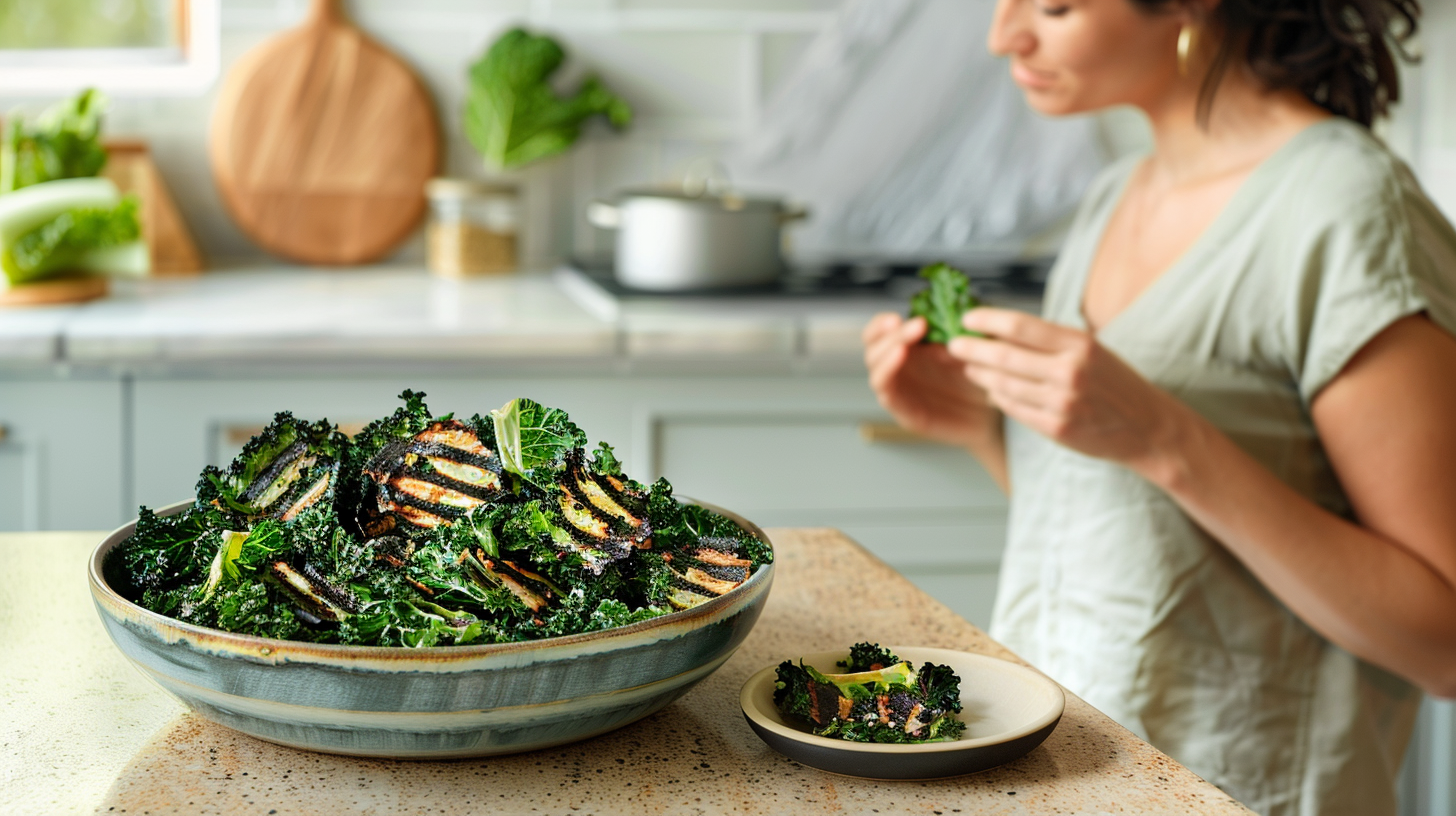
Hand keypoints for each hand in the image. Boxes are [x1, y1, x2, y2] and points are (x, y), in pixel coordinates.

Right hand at [862, 312, 1001, 450]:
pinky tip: (899, 360)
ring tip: (903, 345)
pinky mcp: (907, 415)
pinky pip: (888, 396)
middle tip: (913, 325)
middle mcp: (899, 371)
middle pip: (873, 349)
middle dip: (888, 335)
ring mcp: (901, 393)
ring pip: (875, 372)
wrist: (992, 416)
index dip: (881, 323)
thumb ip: (952, 330)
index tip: (899, 315)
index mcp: (908, 352)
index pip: (879, 334)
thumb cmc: (978, 381)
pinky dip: (888, 376)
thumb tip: (944, 308)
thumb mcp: (967, 348)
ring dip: (886, 354)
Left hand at [948, 308, 1188, 471]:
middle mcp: (1070, 372)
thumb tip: (1002, 329)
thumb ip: (1051, 341)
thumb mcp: (1092, 349)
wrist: (1149, 427)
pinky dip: (998, 398)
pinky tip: (992, 391)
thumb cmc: (1117, 383)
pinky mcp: (1056, 428)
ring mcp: (1062, 402)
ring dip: (980, 375)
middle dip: (972, 349)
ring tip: (969, 368)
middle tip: (953, 345)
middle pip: (1005, 356)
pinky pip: (1014, 409)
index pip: (1021, 326)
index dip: (988, 321)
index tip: (967, 318)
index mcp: (1079, 344)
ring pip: (1004, 385)